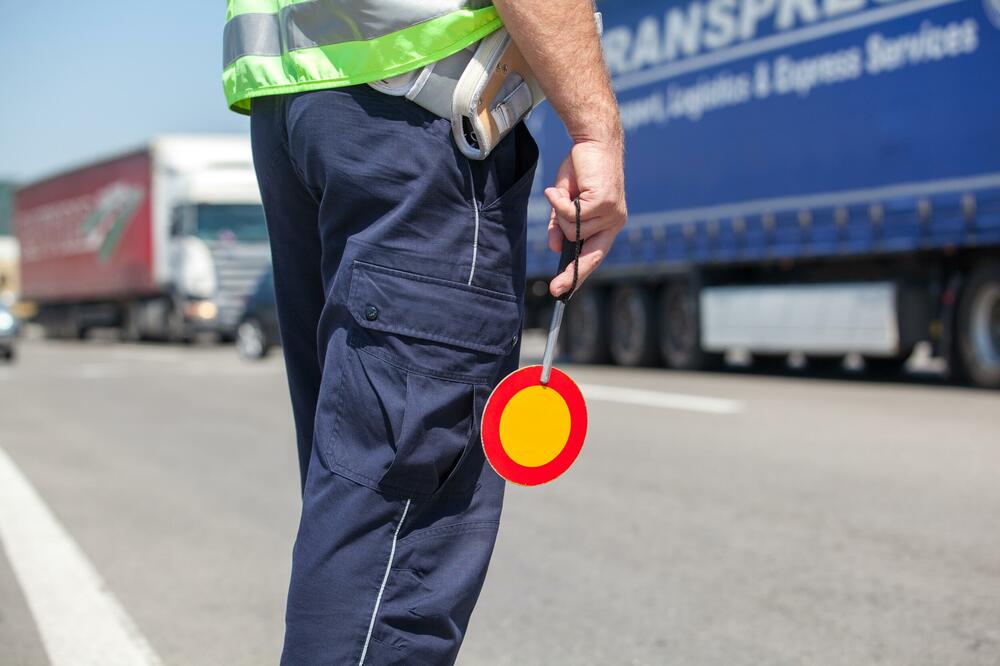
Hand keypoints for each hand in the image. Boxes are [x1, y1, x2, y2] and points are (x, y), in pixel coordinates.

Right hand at [545, 139, 626, 297]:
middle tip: (554, 288)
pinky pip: (571, 215)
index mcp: (609, 224)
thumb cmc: (581, 169)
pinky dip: (559, 202)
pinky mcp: (604, 202)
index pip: (595, 256)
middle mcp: (614, 222)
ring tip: (562, 194)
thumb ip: (561, 224)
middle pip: (588, 254)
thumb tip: (554, 246)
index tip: (564, 291)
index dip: (579, 275)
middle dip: (570, 272)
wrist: (593, 141)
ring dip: (560, 214)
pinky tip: (558, 189)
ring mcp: (611, 213)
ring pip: (573, 231)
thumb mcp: (566, 201)